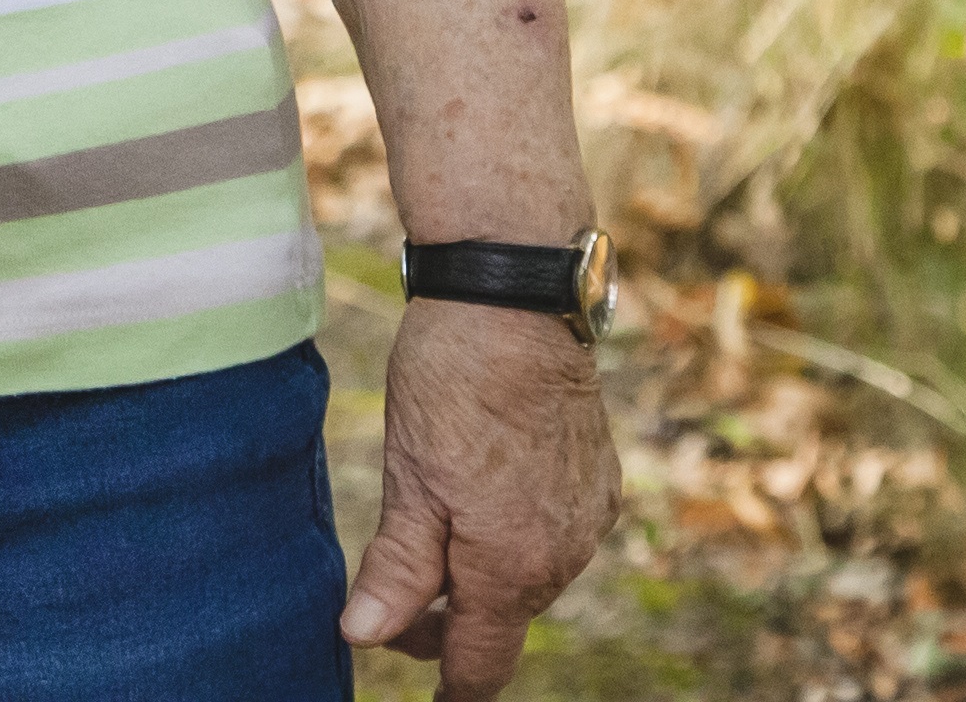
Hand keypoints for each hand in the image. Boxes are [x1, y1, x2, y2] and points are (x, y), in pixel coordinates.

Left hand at [339, 297, 619, 692]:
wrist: (516, 302)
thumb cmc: (451, 384)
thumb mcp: (408, 477)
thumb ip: (396, 569)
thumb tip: (365, 638)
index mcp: (510, 565)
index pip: (482, 662)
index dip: (451, 690)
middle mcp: (563, 555)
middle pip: (502, 621)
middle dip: (450, 623)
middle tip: (394, 599)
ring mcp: (588, 519)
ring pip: (529, 578)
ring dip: (485, 575)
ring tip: (435, 527)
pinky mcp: (600, 483)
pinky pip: (556, 536)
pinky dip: (517, 535)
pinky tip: (485, 494)